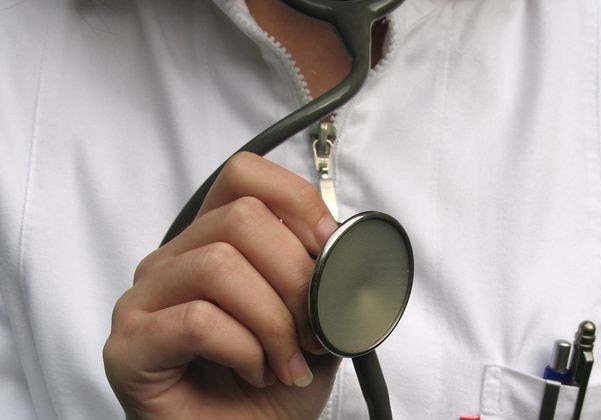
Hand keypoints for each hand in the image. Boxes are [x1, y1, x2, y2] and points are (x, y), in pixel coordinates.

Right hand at [104, 152, 340, 418]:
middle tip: (312, 331)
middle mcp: (174, 259)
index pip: (242, 176)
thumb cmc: (276, 385)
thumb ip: (325, 275)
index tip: (328, 243)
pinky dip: (244, 350)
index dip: (293, 197)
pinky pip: (198, 320)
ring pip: (219, 265)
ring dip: (273, 322)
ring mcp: (145, 299)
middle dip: (295, 276)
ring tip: (285, 362)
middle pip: (239, 218)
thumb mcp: (316, 320)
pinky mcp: (129, 345)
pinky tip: (254, 374)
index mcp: (214, 241)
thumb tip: (344, 242)